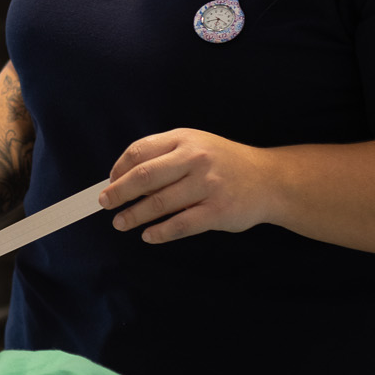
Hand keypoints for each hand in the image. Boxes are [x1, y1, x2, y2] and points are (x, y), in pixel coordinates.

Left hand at [103, 128, 276, 243]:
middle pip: (144, 176)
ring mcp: (208, 185)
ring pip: (160, 203)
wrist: (269, 179)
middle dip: (119, 192)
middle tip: (105, 203)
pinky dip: (160, 232)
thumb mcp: (195, 146)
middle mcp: (195, 159)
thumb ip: (164, 157)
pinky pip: (181, 224)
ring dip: (134, 215)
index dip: (119, 168)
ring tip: (121, 223)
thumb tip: (124, 180)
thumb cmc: (223, 163)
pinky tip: (148, 235)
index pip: (140, 151)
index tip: (110, 181)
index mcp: (184, 139)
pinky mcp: (218, 211)